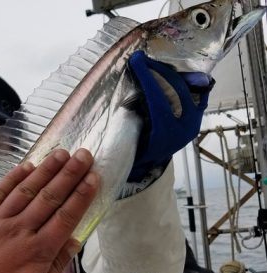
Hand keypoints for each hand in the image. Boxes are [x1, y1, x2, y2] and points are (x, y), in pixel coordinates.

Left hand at [0, 148, 98, 272]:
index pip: (66, 216)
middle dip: (69, 174)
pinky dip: (12, 178)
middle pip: (49, 197)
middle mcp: (19, 230)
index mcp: (37, 252)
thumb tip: (74, 241)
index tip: (93, 177)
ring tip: (61, 153)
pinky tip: (26, 166)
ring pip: (26, 190)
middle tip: (84, 154)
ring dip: (45, 170)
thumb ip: (55, 267)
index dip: (81, 195)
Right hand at [127, 50, 213, 180]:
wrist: (150, 163)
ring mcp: (194, 120)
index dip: (148, 77)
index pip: (158, 98)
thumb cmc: (135, 150)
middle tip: (142, 58)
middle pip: (174, 89)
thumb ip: (130, 113)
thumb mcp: (129, 135)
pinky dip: (186, 80)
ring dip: (168, 73)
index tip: (137, 60)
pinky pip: (197, 92)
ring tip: (153, 64)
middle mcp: (185, 126)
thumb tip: (126, 83)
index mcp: (166, 133)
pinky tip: (172, 71)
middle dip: (157, 70)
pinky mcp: (197, 116)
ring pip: (185, 88)